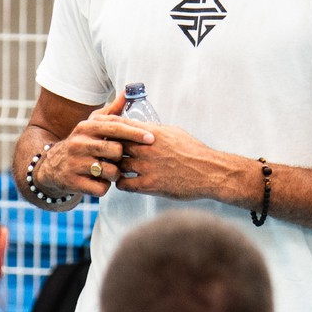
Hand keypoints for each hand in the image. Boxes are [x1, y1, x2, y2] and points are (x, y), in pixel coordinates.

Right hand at [37, 92, 152, 199]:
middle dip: (122, 158)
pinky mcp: (73, 182)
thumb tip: (129, 91)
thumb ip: (112, 111)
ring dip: (114, 174)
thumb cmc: (80, 144)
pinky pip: (101, 188)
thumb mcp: (91, 125)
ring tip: (108, 172)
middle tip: (117, 160)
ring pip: (111, 171)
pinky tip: (98, 181)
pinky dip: (104, 187)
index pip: (115, 127)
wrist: (50, 166)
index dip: (135, 133)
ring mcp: (75, 163)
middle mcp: (79, 143)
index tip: (151, 138)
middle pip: (116, 150)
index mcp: (86, 127)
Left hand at [116, 117, 247, 204]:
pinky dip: (121, 183)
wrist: (210, 172)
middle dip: (107, 149)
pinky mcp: (150, 185)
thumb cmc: (194, 151)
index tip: (101, 132)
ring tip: (113, 169)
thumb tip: (140, 127)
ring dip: (113, 168)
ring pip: (116, 165)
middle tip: (104, 153)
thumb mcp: (174, 132)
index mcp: (151, 133)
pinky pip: (123, 184)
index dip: (107, 129)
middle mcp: (146, 148)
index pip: (119, 126)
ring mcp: (147, 167)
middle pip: (113, 145)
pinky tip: (124, 182)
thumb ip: (153, 130)